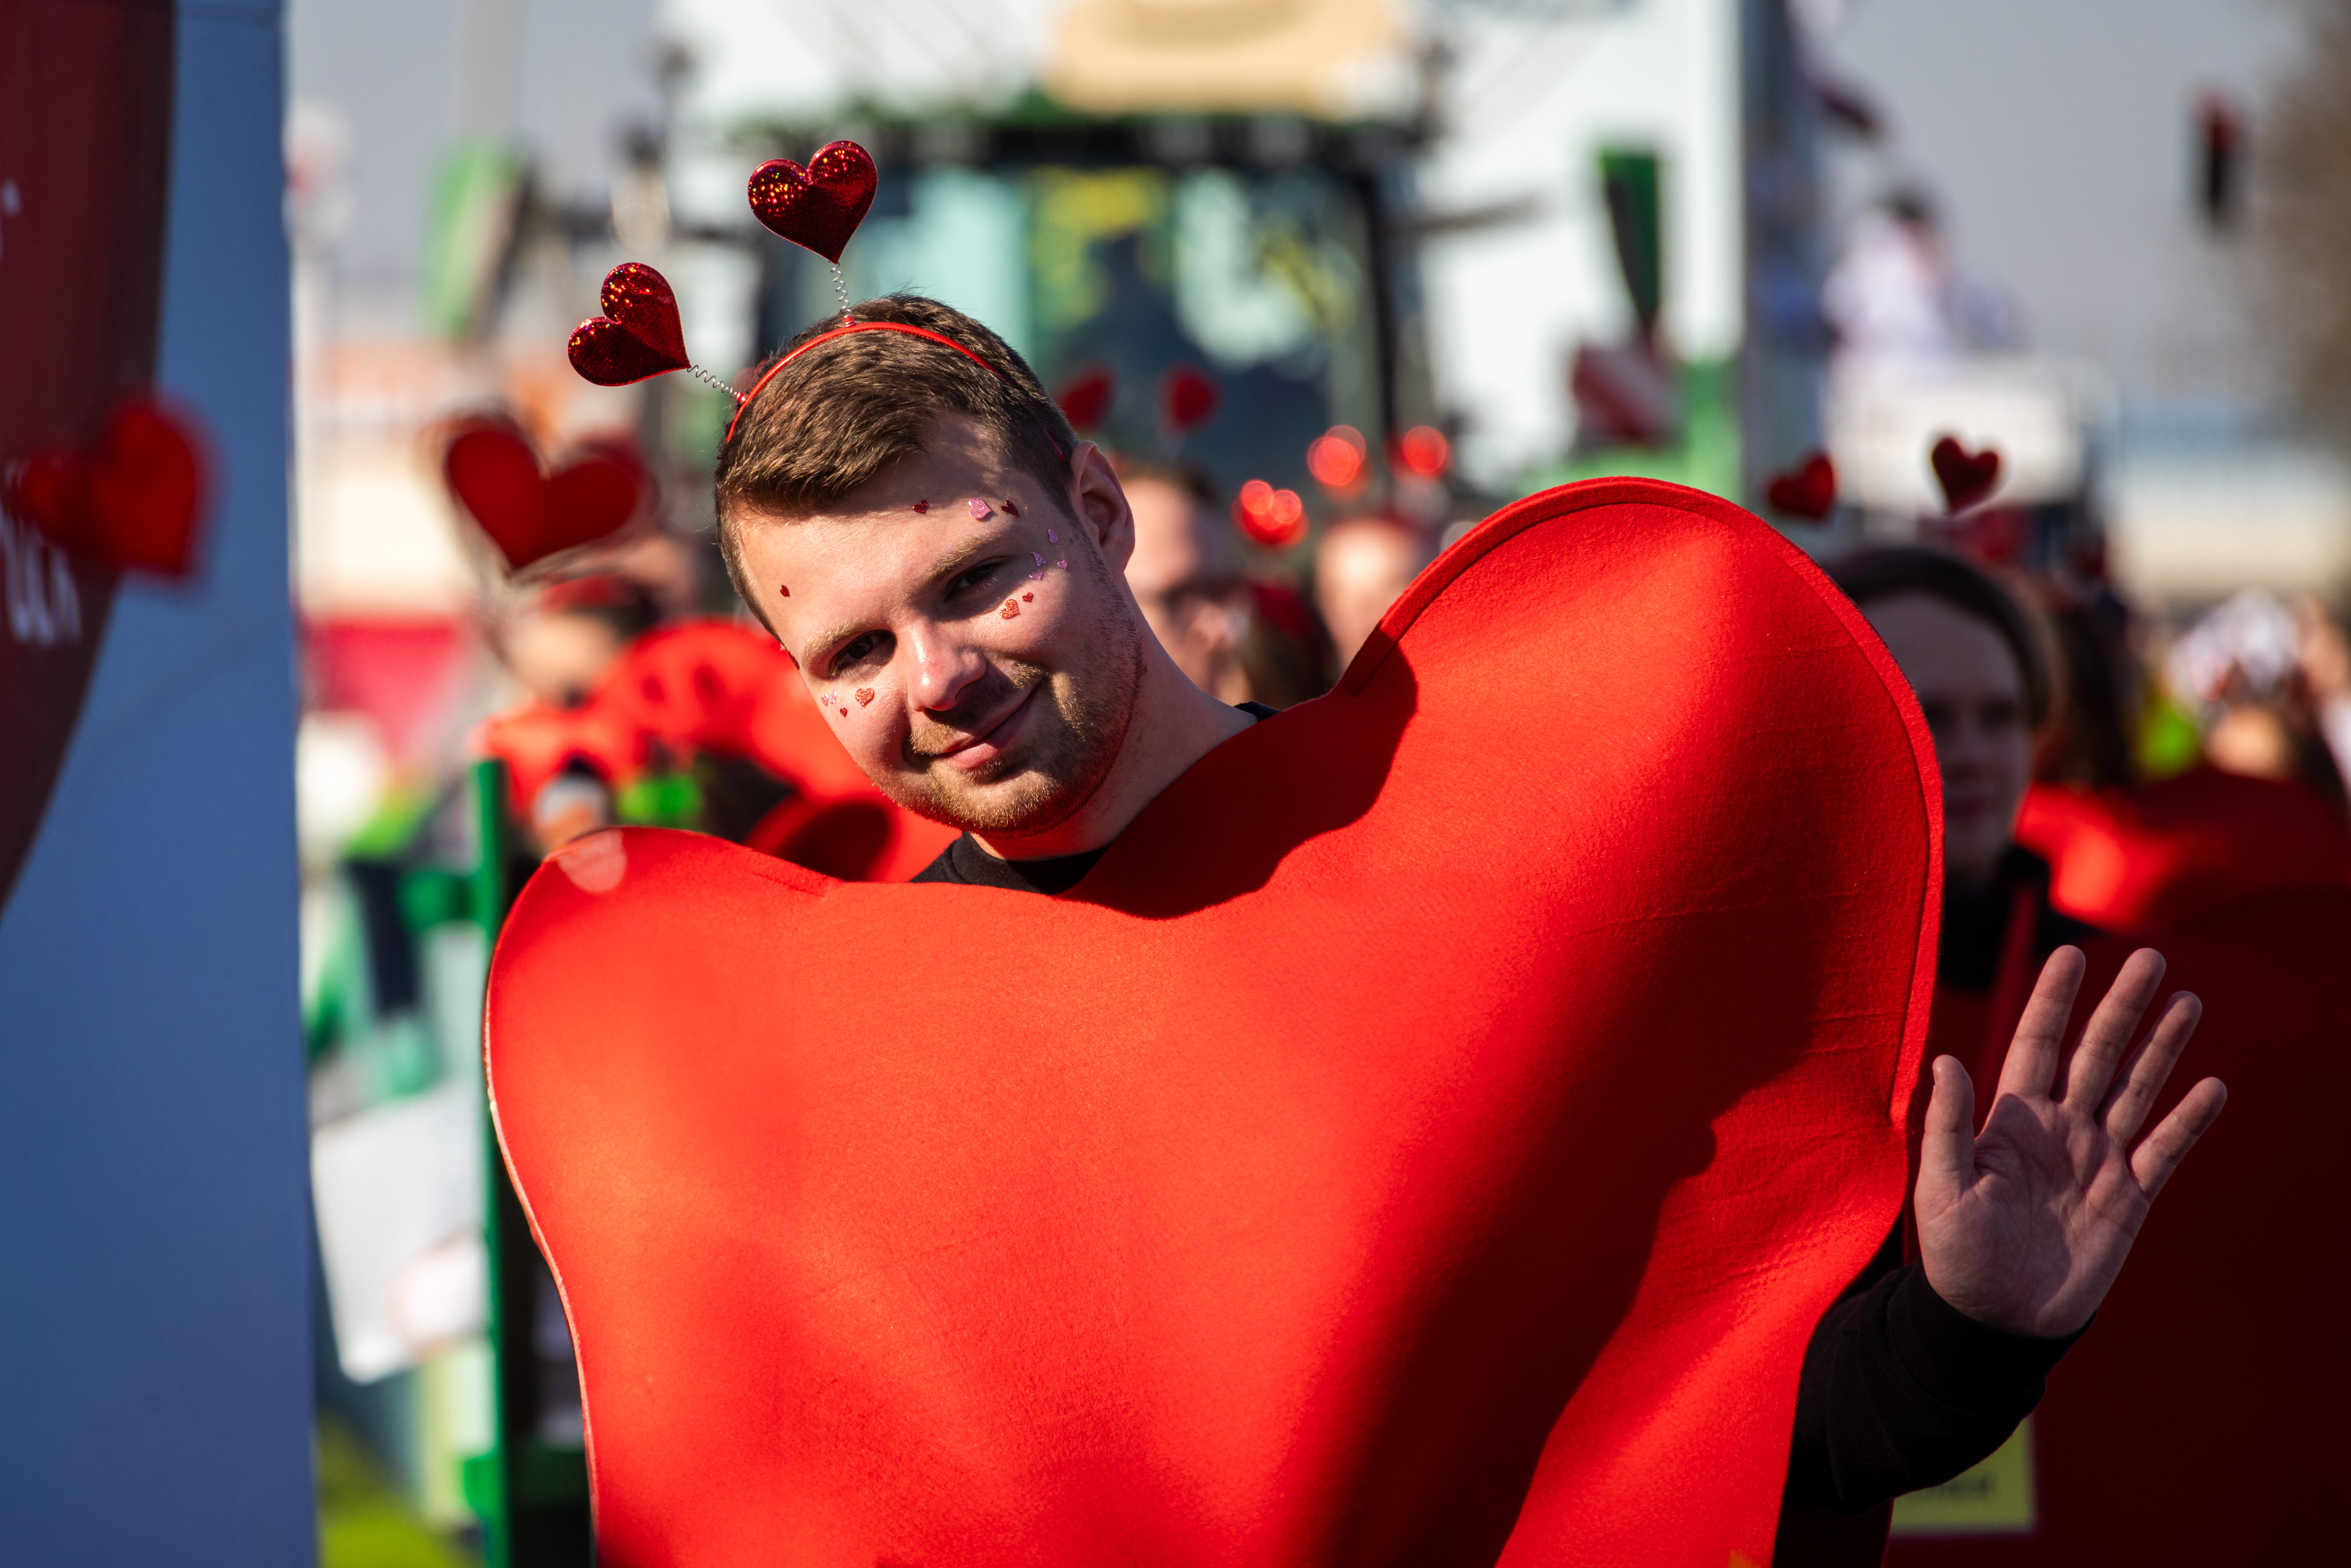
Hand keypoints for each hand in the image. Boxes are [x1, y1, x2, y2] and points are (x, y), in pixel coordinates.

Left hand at [1915, 947, 2226, 1337]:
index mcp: (2010, 1120)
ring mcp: (2097, 1160)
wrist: (1995, 1321)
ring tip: (2188, 1002)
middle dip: (2122, 1008)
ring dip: (2163, 1048)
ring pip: (2136, 1091)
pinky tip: (2212, 1087)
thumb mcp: (1940, 1189)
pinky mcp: (2127, 1198)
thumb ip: (1947, 1126)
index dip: (2053, 1001)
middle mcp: (2059, 1129)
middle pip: (2097, 1055)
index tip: (2070, 954)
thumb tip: (1947, 1060)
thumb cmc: (1956, 1257)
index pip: (2036, 1044)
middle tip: (2152, 959)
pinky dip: (2187, 1121)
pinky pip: (2163, 1151)